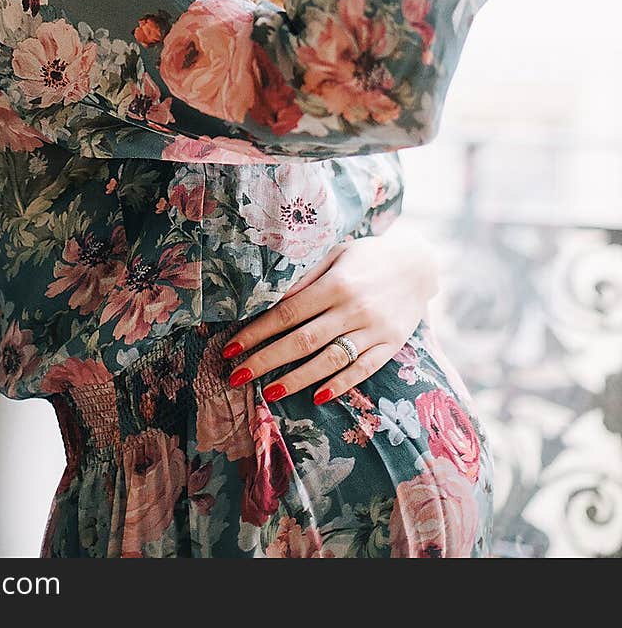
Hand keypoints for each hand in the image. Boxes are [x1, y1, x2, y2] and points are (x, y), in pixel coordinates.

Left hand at [223, 224, 438, 404]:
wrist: (418, 264)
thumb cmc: (367, 257)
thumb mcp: (335, 255)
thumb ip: (305, 277)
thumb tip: (270, 299)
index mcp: (336, 284)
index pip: (287, 314)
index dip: (257, 332)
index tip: (232, 347)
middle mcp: (354, 309)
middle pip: (302, 341)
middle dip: (266, 360)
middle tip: (236, 376)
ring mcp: (374, 329)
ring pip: (330, 360)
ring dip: (296, 379)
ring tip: (268, 392)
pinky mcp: (391, 345)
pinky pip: (363, 370)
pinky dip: (339, 384)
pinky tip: (316, 396)